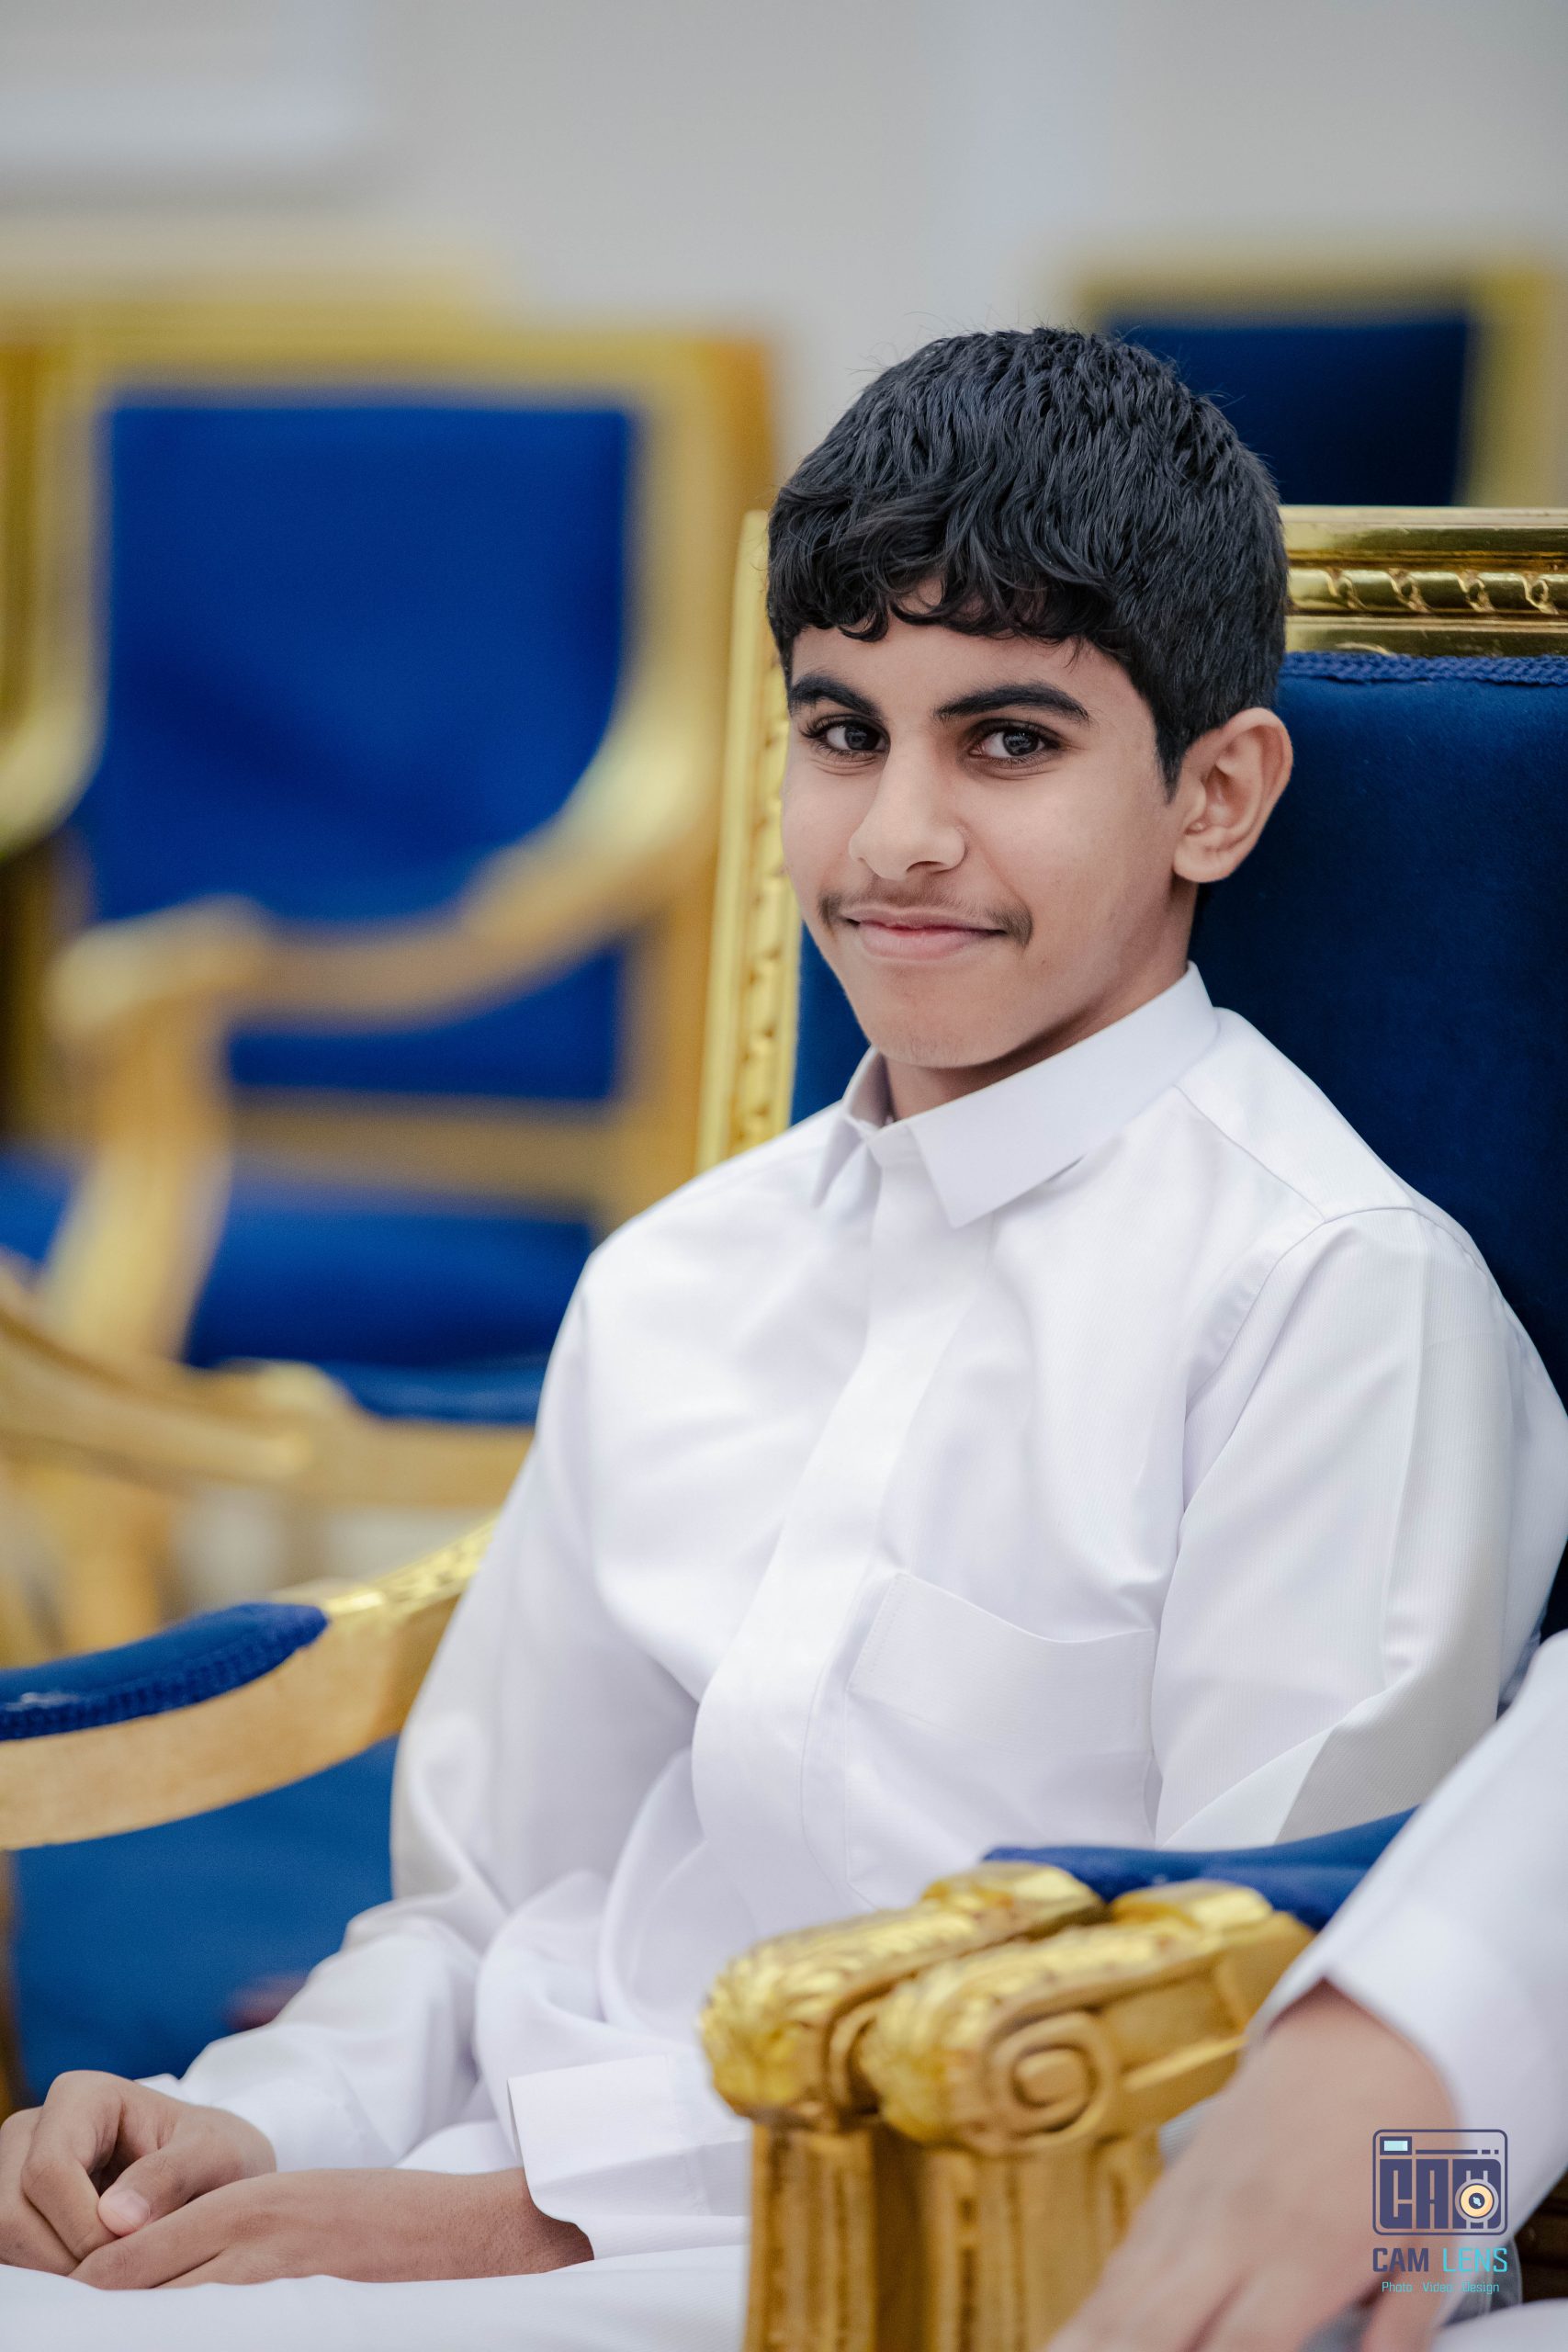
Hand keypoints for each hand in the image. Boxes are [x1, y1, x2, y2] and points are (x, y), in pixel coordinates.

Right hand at [0, 2070, 272, 2274]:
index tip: (132, 2246)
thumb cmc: (215, 2155)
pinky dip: (48, 2276)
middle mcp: (35, 2130)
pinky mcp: (19, 2211)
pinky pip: (11, 2257)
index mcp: (81, 2097)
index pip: (48, 2170)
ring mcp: (16, 2172)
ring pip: (4, 2238)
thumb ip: (172, 2176)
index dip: (83, 2224)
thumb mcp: (216, 2155)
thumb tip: (115, 2218)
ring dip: (54, 2271)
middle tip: (119, 2274)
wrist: (213, 2174)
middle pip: (11, 2212)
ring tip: (113, 2274)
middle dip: (61, 2256)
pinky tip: (95, 2275)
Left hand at [72, 2166, 590, 2287]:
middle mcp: (249, 2240)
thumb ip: (222, 2228)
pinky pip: (225, 2337)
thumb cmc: (375, 2216)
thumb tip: (146, 2265)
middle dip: (114, 2318)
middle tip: (98, 2331)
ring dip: (156, 2329)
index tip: (80, 2308)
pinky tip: (206, 2338)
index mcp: (242, 2200)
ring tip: (143, 2335)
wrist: (461, 2234)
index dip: (97, 2291)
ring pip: (175, 2321)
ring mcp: (275, 2286)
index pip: (130, 2258)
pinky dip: (203, 2338)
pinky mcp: (302, 2318)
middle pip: (141, 2295)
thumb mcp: (291, 2201)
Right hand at [1049, 1984, 1454, 2351]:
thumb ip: (1399, 2332)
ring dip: (1088, 2341)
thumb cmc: (1399, 2140)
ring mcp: (1193, 2204)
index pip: (1245, 2345)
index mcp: (1303, 2250)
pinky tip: (1073, 2339)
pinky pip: (1122, 2261)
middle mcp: (1234, 2228)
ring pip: (1123, 2292)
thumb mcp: (1428, 2247)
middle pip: (1156, 2324)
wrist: (1364, 2036)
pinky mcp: (1174, 2189)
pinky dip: (1093, 2307)